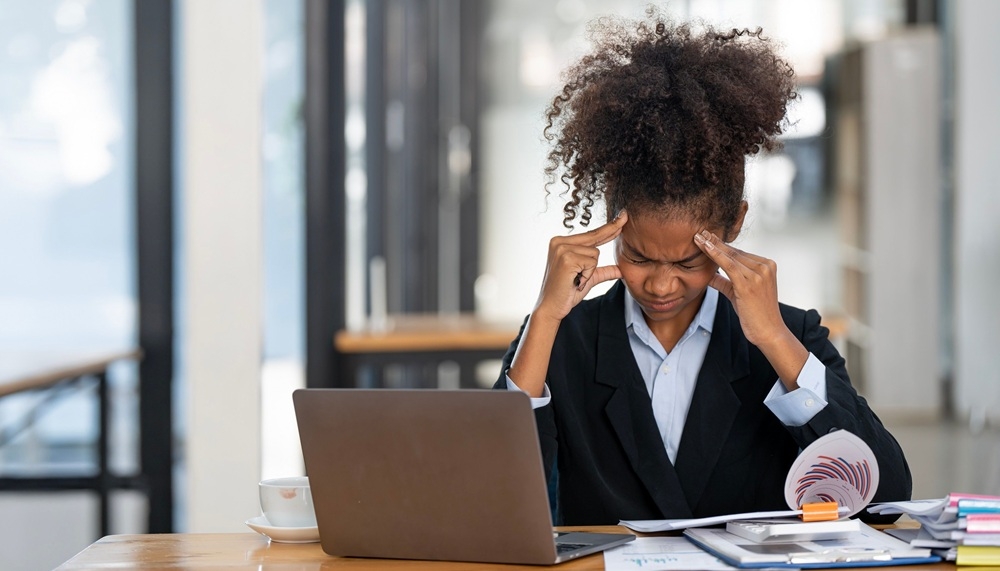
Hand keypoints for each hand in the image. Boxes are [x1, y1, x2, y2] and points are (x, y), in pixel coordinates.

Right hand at [534, 211, 627, 323]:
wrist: (551, 307)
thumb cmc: (567, 292)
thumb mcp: (588, 278)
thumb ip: (603, 271)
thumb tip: (621, 270)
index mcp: (561, 242)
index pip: (590, 234)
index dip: (608, 228)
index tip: (622, 217)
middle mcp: (559, 241)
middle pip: (594, 237)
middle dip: (609, 234)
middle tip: (624, 216)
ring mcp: (562, 249)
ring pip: (595, 254)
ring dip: (590, 271)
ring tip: (576, 280)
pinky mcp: (567, 258)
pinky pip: (592, 263)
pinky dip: (587, 275)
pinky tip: (575, 281)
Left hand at [692, 230, 787, 348]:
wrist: (769, 331)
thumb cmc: (755, 314)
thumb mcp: (738, 293)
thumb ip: (724, 281)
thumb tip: (709, 274)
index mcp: (767, 266)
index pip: (739, 253)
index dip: (721, 245)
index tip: (707, 236)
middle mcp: (765, 266)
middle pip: (734, 251)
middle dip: (715, 241)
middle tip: (699, 232)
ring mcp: (759, 273)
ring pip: (730, 256)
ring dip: (712, 246)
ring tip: (697, 238)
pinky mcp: (750, 283)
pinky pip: (729, 265)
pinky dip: (716, 255)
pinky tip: (705, 248)